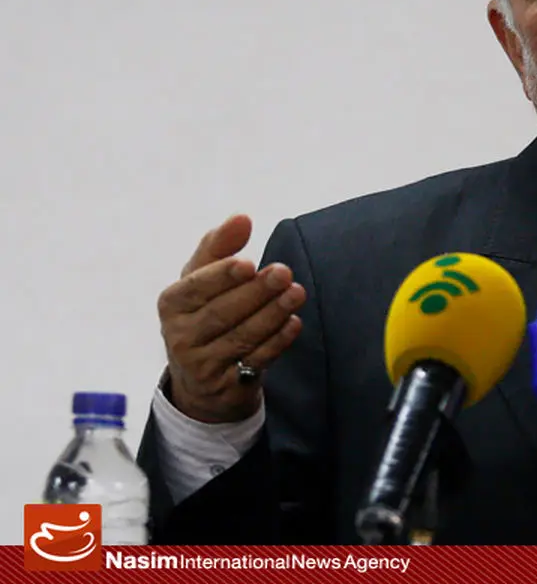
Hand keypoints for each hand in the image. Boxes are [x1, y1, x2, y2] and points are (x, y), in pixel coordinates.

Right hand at [157, 214, 305, 422]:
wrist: (202, 379)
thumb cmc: (204, 312)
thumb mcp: (203, 279)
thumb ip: (220, 246)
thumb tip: (242, 217)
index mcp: (172, 304)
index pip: (195, 288)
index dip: (221, 276)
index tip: (248, 263)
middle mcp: (180, 336)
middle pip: (221, 313)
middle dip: (256, 292)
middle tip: (284, 272)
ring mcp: (201, 365)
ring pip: (241, 338)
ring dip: (272, 314)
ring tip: (296, 293)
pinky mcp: (225, 387)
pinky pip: (255, 362)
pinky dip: (277, 342)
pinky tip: (294, 323)